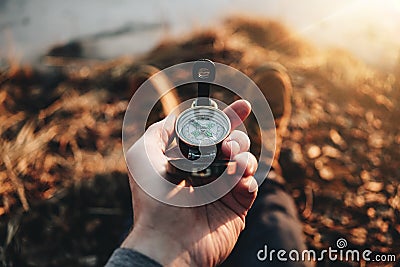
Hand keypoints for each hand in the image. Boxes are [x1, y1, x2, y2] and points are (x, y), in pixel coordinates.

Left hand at [122, 100, 257, 266]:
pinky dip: (247, 179)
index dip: (228, 117)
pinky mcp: (237, 206)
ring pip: (246, 160)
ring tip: (232, 163)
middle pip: (234, 143)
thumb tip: (174, 118)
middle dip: (236, 137)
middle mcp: (208, 171)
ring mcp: (223, 188)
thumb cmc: (152, 197)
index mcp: (190, 159)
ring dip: (243, 156)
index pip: (213, 133)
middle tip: (227, 147)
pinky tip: (238, 182)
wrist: (167, 238)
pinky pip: (251, 184)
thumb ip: (158, 132)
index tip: (243, 106)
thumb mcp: (143, 156)